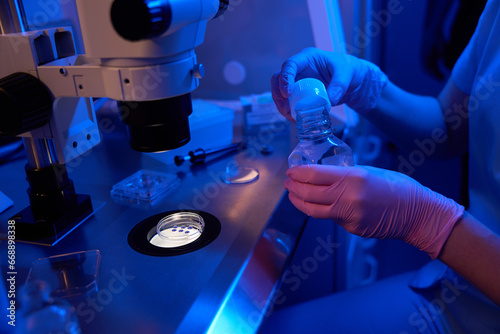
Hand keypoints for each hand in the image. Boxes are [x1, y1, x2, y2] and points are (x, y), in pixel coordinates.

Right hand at [271, 47, 387, 120]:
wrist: (351, 80)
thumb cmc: (348, 70)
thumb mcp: (346, 74)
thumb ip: (339, 85)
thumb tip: (329, 101)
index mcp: (307, 58)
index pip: (289, 65)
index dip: (285, 79)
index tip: (287, 93)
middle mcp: (298, 68)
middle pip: (278, 78)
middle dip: (278, 94)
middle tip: (286, 108)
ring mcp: (297, 80)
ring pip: (279, 90)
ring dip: (280, 104)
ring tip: (289, 116)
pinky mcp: (298, 92)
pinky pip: (287, 101)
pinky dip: (288, 110)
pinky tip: (293, 118)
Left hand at [284, 165, 463, 258]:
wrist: (418, 213)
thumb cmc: (398, 188)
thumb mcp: (369, 171)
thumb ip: (344, 175)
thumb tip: (323, 177)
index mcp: (353, 178)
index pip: (315, 175)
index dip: (298, 173)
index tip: (291, 171)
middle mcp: (348, 198)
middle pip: (309, 193)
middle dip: (294, 188)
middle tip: (288, 182)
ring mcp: (349, 216)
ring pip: (314, 210)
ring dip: (299, 202)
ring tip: (294, 195)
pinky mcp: (352, 228)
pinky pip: (331, 218)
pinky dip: (321, 210)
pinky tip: (318, 204)